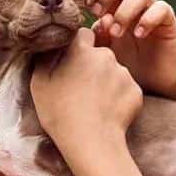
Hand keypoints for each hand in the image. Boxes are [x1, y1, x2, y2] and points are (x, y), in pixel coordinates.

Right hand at [30, 28, 142, 145]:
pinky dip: (118, 97)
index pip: (83, 34)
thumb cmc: (60, 113)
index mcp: (81, 50)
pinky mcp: (136, 90)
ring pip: (114, 71)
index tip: (72, 63)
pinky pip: (125, 88)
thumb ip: (46, 57)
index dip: (77, 47)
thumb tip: (52, 44)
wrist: (91, 141)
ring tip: (94, 104)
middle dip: (92, 65)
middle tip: (80, 88)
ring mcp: (123, 73)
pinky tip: (107, 111)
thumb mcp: (39, 83)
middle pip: (100, 53)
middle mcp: (106, 56)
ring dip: (106, 81)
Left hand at [89, 0, 175, 96]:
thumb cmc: (120, 61)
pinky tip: (138, 34)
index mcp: (112, 0)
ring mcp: (151, 8)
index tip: (85, 5)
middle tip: (99, 12)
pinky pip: (162, 8)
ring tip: (116, 32)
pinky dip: (148, 19)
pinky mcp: (168, 21)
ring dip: (125, 11)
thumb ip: (93, 31)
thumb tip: (96, 18)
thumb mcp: (100, 46)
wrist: (147, 82)